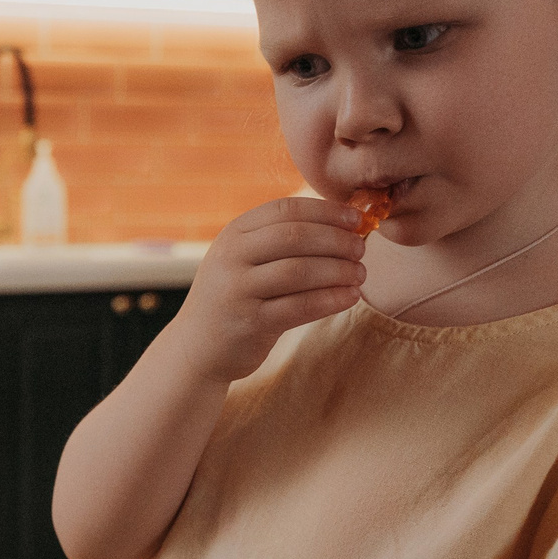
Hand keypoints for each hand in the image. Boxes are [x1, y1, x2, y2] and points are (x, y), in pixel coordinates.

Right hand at [166, 199, 368, 383]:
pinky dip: (331, 300)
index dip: (326, 212)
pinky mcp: (250, 323)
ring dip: (338, 271)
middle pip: (295, 237)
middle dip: (336, 240)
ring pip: (300, 271)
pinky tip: (350, 297)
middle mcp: (231, 257)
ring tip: (360, 274)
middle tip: (361, 249)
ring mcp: (238, 290)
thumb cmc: (233, 298)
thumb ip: (278, 240)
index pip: (285, 210)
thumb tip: (341, 223)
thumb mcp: (242, 260)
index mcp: (233, 234)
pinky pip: (300, 306)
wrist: (196, 348)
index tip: (356, 220)